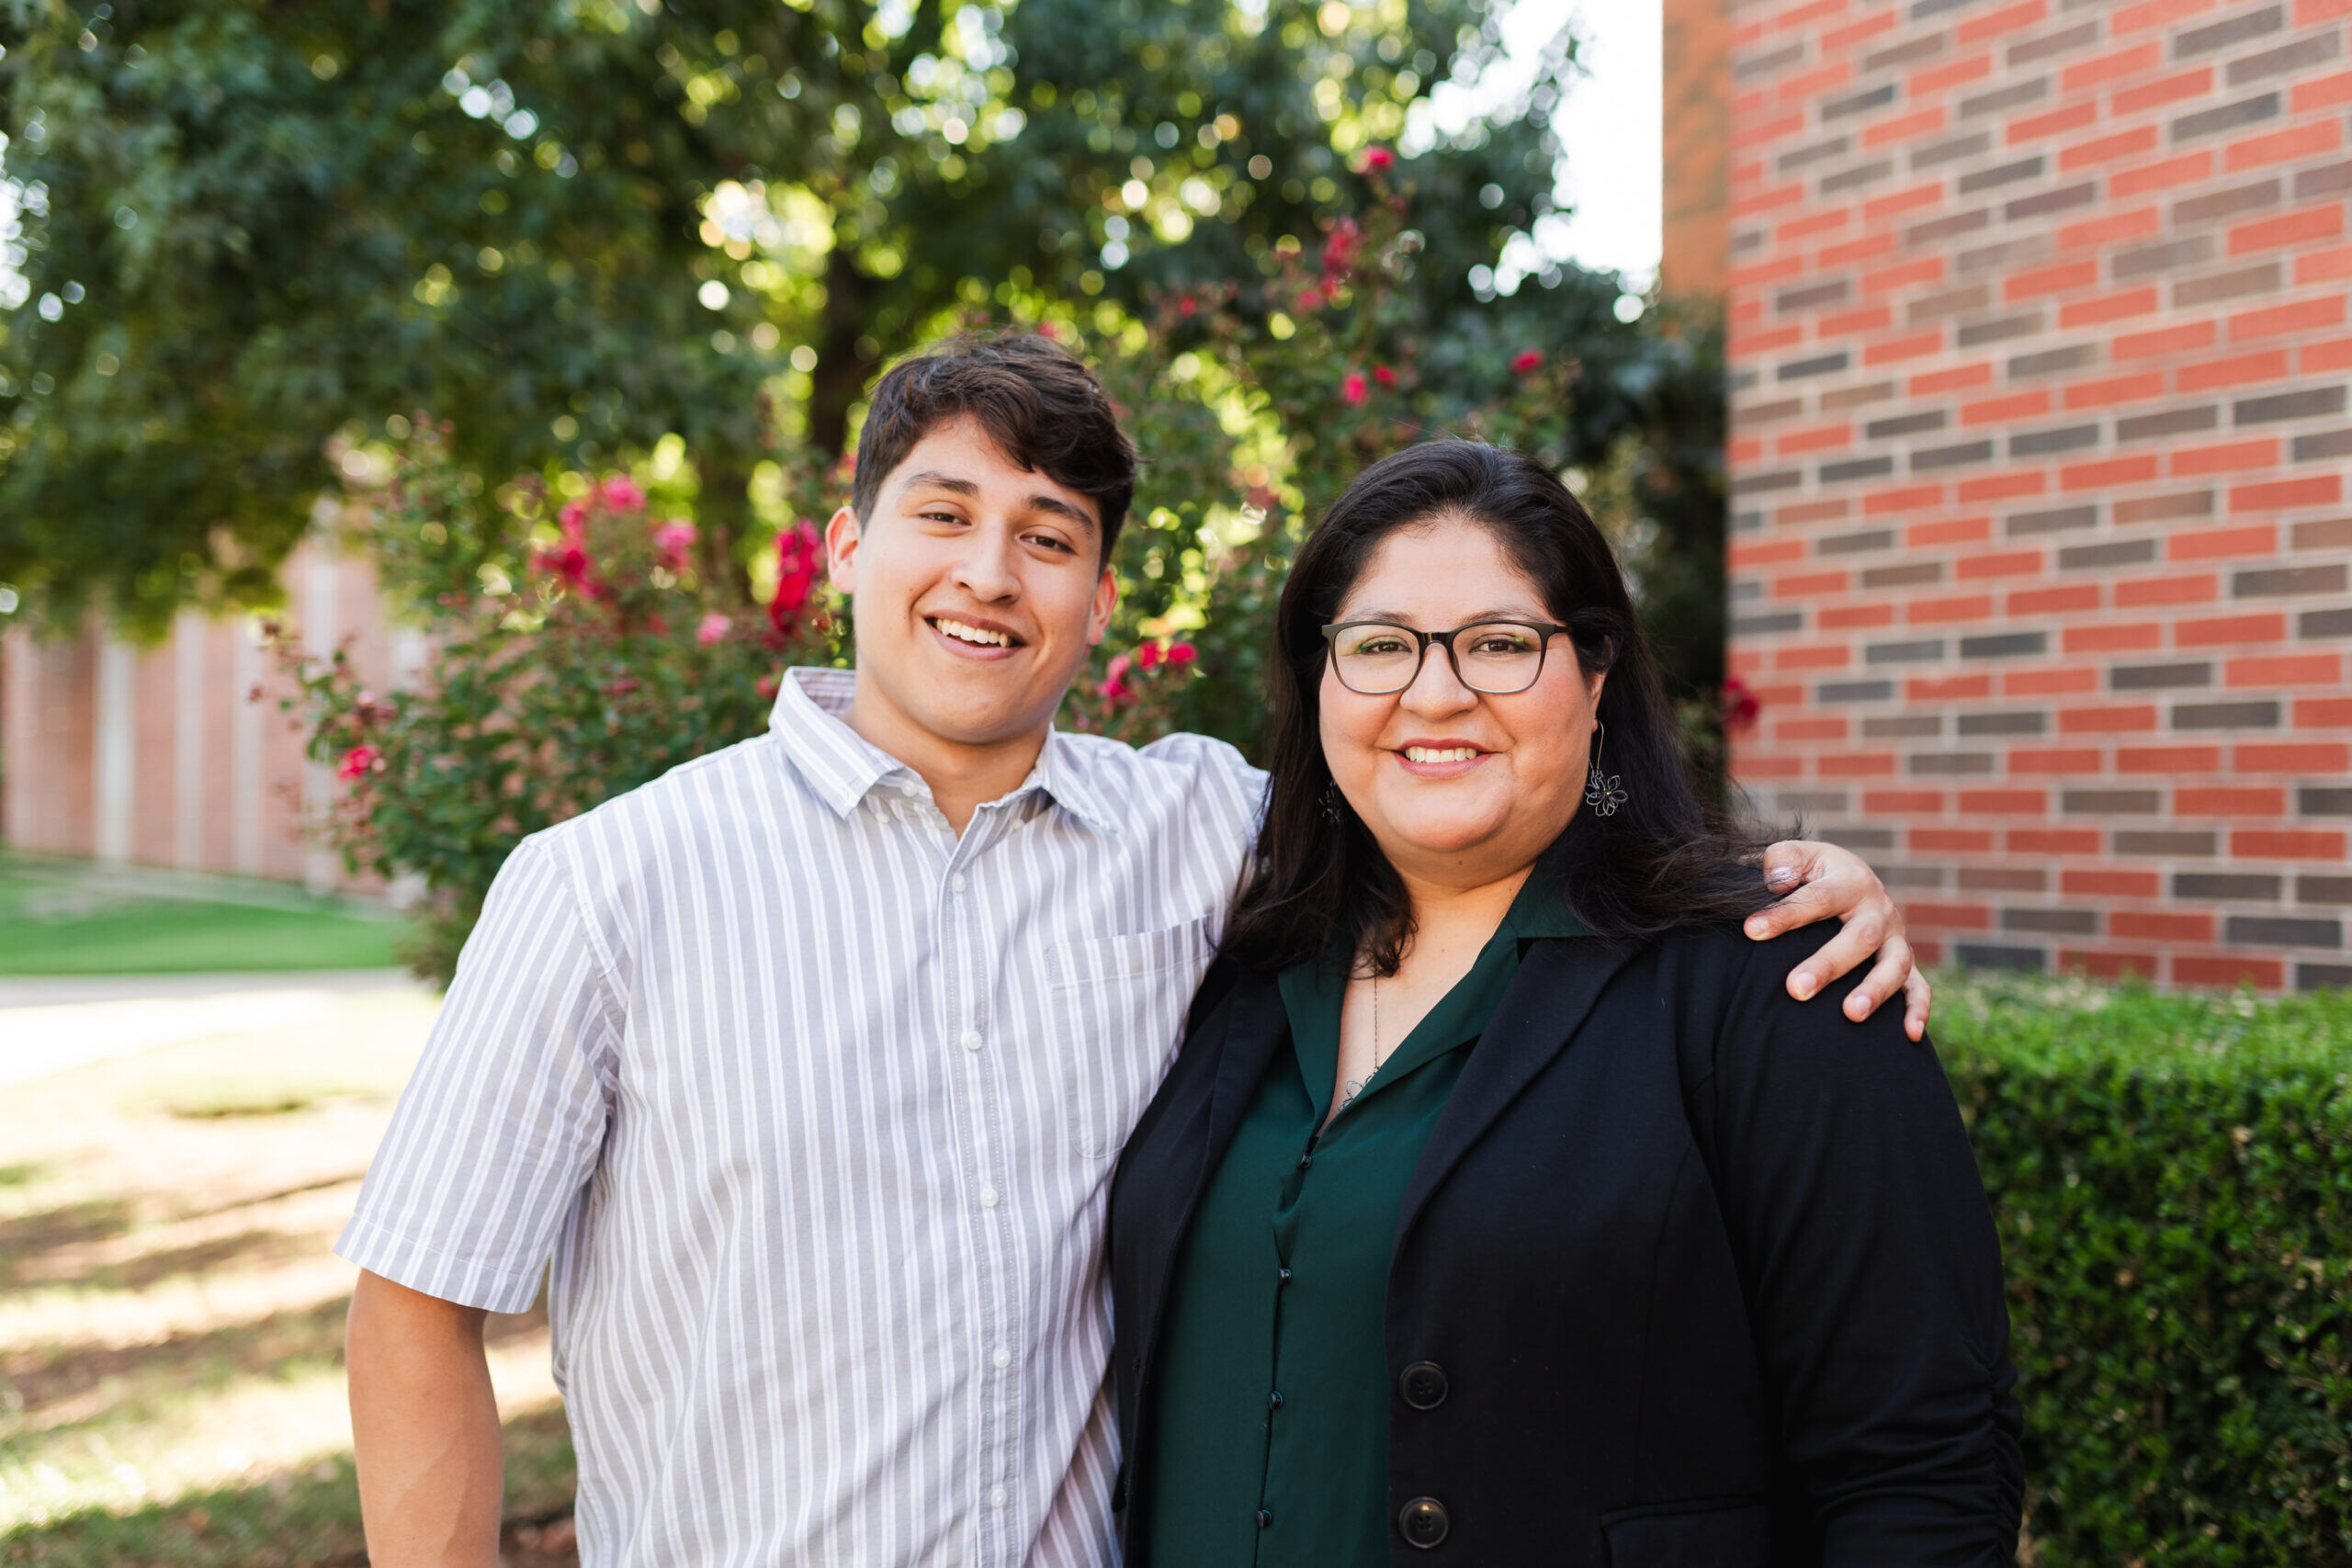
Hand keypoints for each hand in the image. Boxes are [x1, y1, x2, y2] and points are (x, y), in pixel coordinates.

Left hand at [1743, 840, 1930, 1040]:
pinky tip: (1908, 1035)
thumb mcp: (1797, 855)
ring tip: (1850, 1014)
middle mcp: (1878, 909)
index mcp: (1849, 880)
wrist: (1850, 878)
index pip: (1816, 898)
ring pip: (1894, 964)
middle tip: (1796, 989)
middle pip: (1859, 938)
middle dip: (1828, 964)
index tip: (1751, 931)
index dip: (1784, 915)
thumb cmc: (1812, 873)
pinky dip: (1918, 1010)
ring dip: (1875, 990)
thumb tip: (1777, 881)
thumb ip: (1782, 861)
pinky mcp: (1905, 961)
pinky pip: (1919, 987)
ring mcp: (1896, 937)